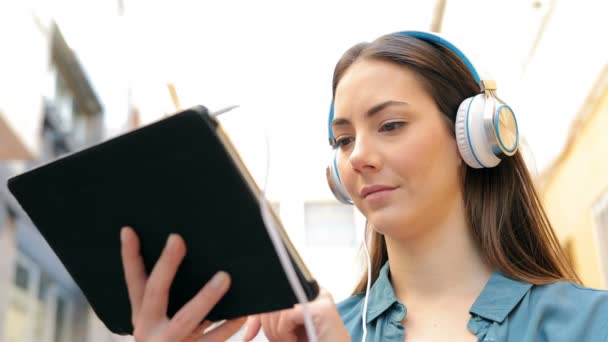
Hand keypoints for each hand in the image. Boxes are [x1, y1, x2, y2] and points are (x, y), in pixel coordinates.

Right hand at [120, 226, 245, 340]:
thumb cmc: (174, 341)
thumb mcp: (163, 324)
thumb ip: (173, 301)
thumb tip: (197, 262)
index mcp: (143, 316)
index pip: (134, 281)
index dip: (130, 256)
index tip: (128, 230)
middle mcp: (149, 329)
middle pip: (155, 291)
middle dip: (166, 264)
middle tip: (177, 239)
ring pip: (186, 318)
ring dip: (206, 296)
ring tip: (224, 276)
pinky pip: (211, 340)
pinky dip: (228, 326)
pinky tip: (242, 314)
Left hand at [242, 289, 349, 341]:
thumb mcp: (288, 334)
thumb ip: (275, 322)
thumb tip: (250, 323)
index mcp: (306, 297)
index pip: (274, 295)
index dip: (258, 315)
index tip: (250, 334)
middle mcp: (315, 293)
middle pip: (274, 300)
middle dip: (268, 327)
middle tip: (279, 341)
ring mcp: (321, 298)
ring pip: (278, 308)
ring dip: (277, 334)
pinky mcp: (323, 309)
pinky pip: (287, 315)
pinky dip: (284, 334)